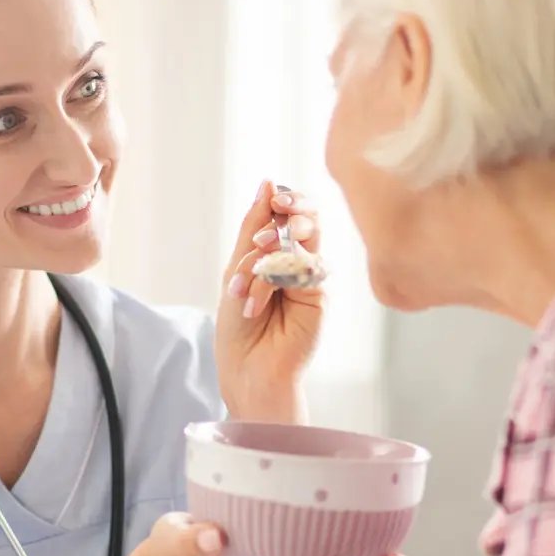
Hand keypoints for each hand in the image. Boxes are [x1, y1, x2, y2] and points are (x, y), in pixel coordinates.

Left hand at [216, 180, 323, 422]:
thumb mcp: (236, 271)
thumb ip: (252, 228)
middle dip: (291, 211)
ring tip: (255, 263)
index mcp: (273, 255)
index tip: (273, 195)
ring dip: (276, 246)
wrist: (248, 372)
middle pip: (307, 219)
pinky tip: (258, 299)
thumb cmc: (237, 330)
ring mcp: (309, 279)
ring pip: (307, 240)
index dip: (285, 199)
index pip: (288, 213)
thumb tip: (267, 183)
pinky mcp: (318, 296)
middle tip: (274, 215)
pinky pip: (307, 268)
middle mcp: (295, 263)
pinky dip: (277, 276)